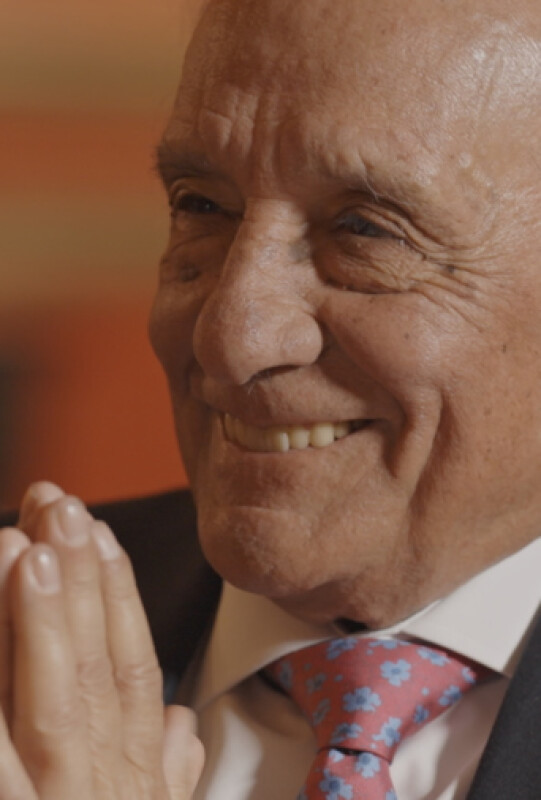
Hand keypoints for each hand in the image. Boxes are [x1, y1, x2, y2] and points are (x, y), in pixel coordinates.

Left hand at [0, 482, 203, 798]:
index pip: (136, 665)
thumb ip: (170, 770)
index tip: (104, 534)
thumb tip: (184, 720)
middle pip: (96, 664)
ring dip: (39, 618)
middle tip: (60, 506)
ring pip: (54, 697)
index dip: (121, 595)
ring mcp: (60, 797)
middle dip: (82, 579)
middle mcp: (104, 776)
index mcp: (135, 767)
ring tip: (19, 545)